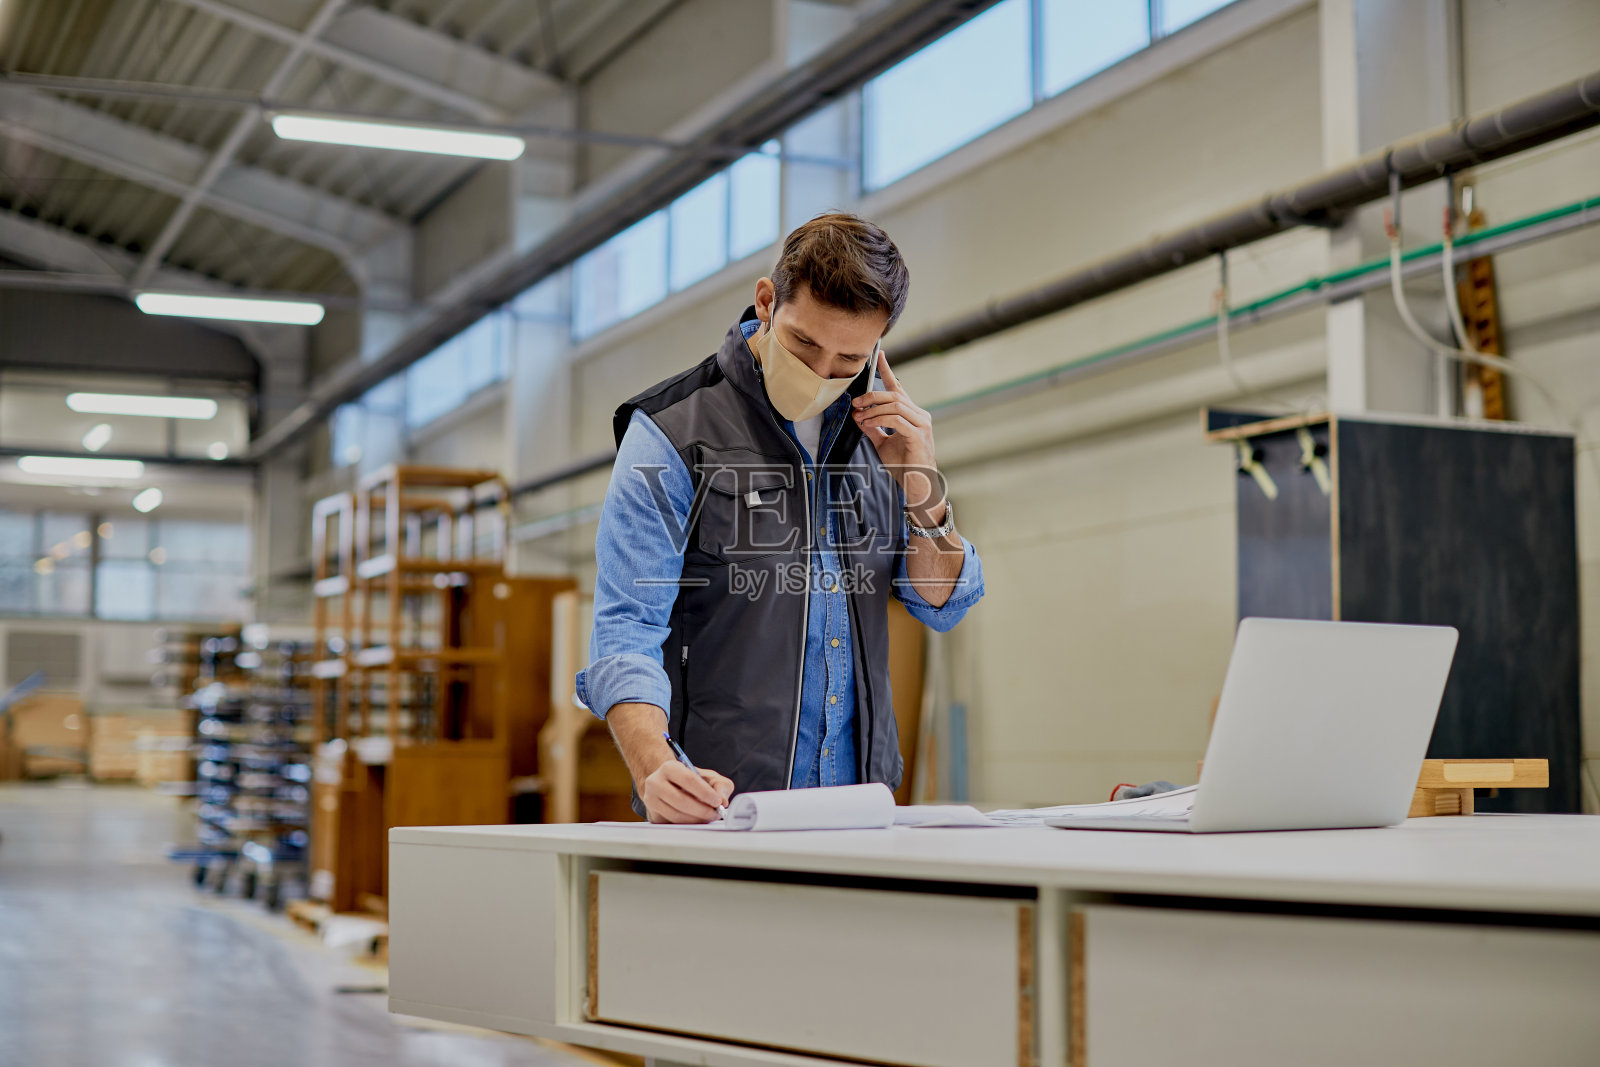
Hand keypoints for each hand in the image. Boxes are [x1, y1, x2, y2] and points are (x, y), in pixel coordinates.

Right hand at [641, 760, 733, 823]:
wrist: (670, 785)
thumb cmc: (691, 781)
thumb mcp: (708, 777)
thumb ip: (720, 785)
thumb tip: (723, 800)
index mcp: (669, 768)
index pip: (688, 780)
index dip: (705, 793)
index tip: (717, 801)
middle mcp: (655, 783)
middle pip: (680, 800)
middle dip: (702, 810)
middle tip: (715, 813)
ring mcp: (651, 800)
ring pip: (676, 815)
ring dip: (696, 820)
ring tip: (709, 817)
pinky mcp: (653, 816)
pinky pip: (672, 824)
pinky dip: (688, 825)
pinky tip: (697, 820)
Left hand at [851, 349, 945, 520]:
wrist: (917, 485)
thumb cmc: (904, 466)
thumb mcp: (883, 444)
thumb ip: (873, 429)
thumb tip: (859, 417)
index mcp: (912, 414)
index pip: (898, 388)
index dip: (887, 370)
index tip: (879, 355)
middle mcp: (920, 415)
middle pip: (894, 395)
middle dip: (871, 396)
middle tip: (855, 404)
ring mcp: (921, 424)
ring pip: (894, 405)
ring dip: (872, 410)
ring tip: (860, 418)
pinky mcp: (918, 435)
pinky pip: (895, 420)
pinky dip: (879, 420)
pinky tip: (868, 425)